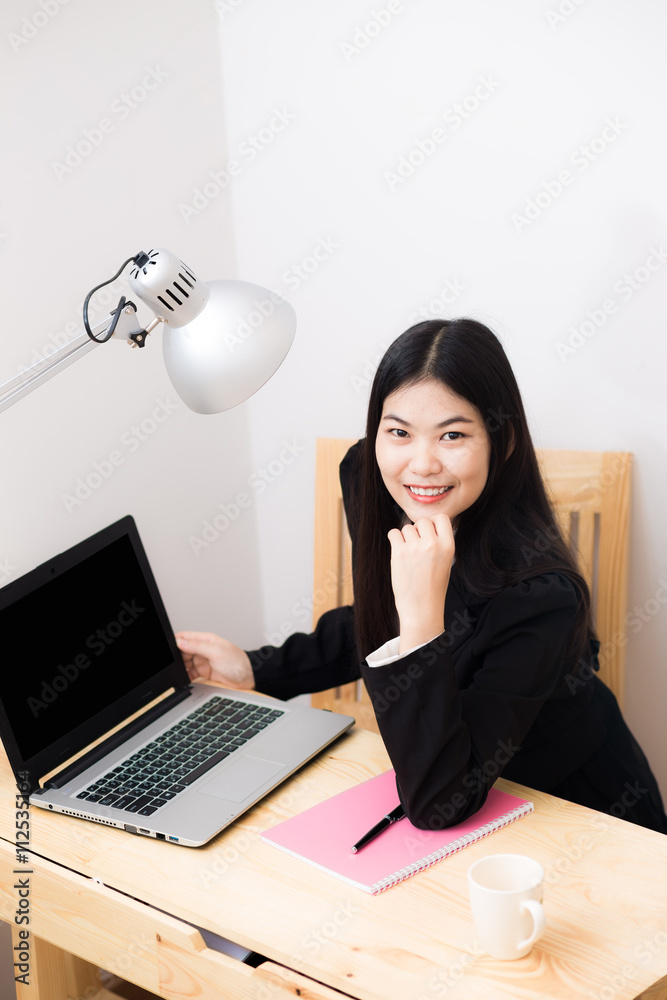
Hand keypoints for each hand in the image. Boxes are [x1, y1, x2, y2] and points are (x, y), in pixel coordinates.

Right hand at [175, 631, 255, 689]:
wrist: (248, 677)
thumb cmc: (238, 662)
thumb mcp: (216, 652)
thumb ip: (198, 646)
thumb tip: (180, 642)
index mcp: (206, 640)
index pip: (185, 637)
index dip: (175, 641)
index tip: (169, 649)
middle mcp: (203, 649)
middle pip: (182, 651)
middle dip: (176, 657)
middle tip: (174, 664)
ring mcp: (203, 661)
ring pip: (184, 663)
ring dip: (180, 667)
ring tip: (179, 672)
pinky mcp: (204, 673)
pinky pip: (190, 673)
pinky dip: (185, 676)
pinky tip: (184, 679)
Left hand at [387, 513, 454, 652]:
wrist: (421, 608)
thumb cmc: (433, 587)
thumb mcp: (446, 561)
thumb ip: (439, 541)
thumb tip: (426, 523)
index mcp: (448, 546)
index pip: (441, 517)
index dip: (433, 523)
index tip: (429, 533)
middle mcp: (433, 544)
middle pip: (422, 521)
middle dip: (418, 530)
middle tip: (417, 547)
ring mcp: (415, 547)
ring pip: (407, 527)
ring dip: (406, 537)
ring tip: (409, 555)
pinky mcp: (399, 552)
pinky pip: (394, 533)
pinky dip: (394, 539)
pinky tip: (399, 551)